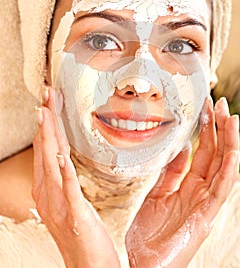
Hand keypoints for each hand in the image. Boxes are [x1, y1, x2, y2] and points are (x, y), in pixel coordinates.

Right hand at [33, 86, 119, 267]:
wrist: (87, 266)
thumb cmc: (80, 232)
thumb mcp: (67, 200)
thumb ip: (60, 180)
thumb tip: (59, 158)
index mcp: (47, 188)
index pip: (45, 148)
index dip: (47, 123)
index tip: (50, 101)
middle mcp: (47, 193)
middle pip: (45, 149)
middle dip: (46, 120)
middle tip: (46, 94)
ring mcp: (58, 204)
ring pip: (51, 163)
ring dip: (49, 137)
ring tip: (46, 113)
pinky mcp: (75, 214)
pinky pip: (68, 189)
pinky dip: (63, 171)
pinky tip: (61, 154)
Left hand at [125, 97, 239, 267]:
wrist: (142, 263)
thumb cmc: (149, 232)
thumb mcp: (157, 193)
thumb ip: (171, 172)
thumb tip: (182, 148)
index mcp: (188, 185)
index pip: (202, 151)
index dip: (206, 129)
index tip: (205, 107)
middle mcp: (200, 191)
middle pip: (215, 153)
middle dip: (218, 127)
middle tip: (220, 102)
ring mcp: (205, 202)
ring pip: (222, 166)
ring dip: (227, 141)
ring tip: (229, 116)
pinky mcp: (206, 215)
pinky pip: (221, 189)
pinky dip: (227, 168)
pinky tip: (230, 150)